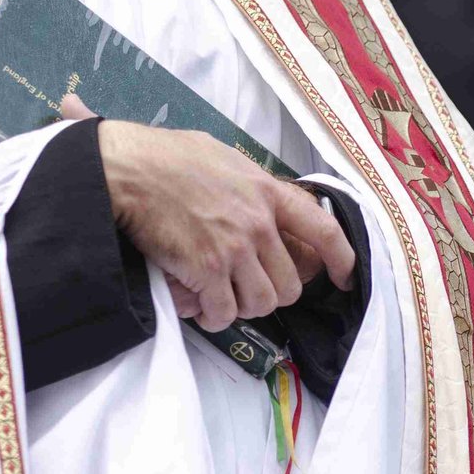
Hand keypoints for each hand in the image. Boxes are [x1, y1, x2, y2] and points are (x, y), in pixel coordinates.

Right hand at [59, 94, 353, 332]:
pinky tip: (200, 304)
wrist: (128, 169)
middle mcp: (258, 222)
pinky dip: (213, 316)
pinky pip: (223, 313)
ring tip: (220, 296)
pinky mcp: (206, 270)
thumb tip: (261, 201)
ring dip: (242, 307)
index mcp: (267, 191)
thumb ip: (250, 184)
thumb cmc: (166, 157)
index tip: (345, 278)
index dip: (342, 259)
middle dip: (270, 293)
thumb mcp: (223, 158)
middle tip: (245, 288)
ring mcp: (234, 248)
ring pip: (262, 304)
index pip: (324, 229)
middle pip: (290, 284)